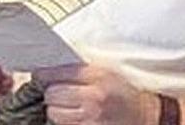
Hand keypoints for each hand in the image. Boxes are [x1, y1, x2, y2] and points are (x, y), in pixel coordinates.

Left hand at [32, 65, 155, 124]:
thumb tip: (52, 64)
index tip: (39, 75)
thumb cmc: (125, 91)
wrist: (145, 115)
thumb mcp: (108, 71)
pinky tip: (76, 117)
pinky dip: (65, 122)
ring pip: (53, 113)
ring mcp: (90, 118)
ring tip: (71, 107)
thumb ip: (83, 67)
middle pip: (51, 94)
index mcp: (99, 75)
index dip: (45, 74)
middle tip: (61, 93)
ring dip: (57, 111)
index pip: (58, 72)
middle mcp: (93, 97)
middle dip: (52, 94)